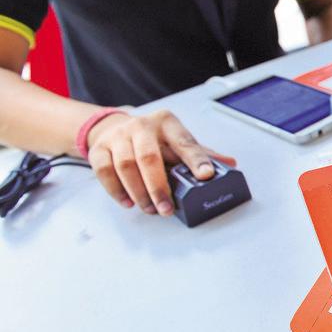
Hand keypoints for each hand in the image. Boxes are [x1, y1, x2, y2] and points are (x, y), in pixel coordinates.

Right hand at [86, 110, 234, 215]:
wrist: (113, 127)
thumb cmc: (152, 138)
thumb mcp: (177, 140)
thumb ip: (201, 153)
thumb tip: (230, 164)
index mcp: (167, 123)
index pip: (185, 142)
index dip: (197, 160)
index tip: (206, 175)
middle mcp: (142, 126)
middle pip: (149, 157)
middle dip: (159, 187)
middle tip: (167, 208)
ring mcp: (118, 136)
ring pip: (126, 165)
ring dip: (139, 192)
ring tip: (150, 208)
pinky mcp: (100, 148)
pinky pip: (104, 171)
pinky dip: (116, 190)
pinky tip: (128, 202)